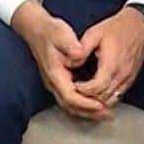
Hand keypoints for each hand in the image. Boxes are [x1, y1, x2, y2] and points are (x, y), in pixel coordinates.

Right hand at [9, 0, 107, 121]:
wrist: (37, 29)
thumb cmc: (50, 32)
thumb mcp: (61, 34)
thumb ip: (71, 46)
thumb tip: (80, 55)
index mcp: (55, 74)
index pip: (70, 96)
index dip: (85, 103)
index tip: (99, 105)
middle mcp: (54, 83)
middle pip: (70, 106)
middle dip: (89, 112)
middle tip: (107, 114)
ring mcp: (56, 84)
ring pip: (70, 105)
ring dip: (86, 111)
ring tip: (104, 114)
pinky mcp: (60, 82)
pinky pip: (71, 100)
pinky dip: (83, 105)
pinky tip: (94, 104)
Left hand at [74, 6, 143, 108]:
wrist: (140, 25)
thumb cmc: (117, 28)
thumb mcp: (95, 32)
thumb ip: (82, 47)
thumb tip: (71, 60)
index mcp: (112, 63)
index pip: (97, 87)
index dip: (83, 90)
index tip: (74, 85)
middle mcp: (122, 74)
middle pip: (103, 97)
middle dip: (88, 98)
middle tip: (76, 92)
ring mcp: (128, 78)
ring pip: (111, 100)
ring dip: (97, 101)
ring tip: (85, 94)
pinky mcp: (131, 79)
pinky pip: (118, 96)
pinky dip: (106, 98)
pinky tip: (97, 94)